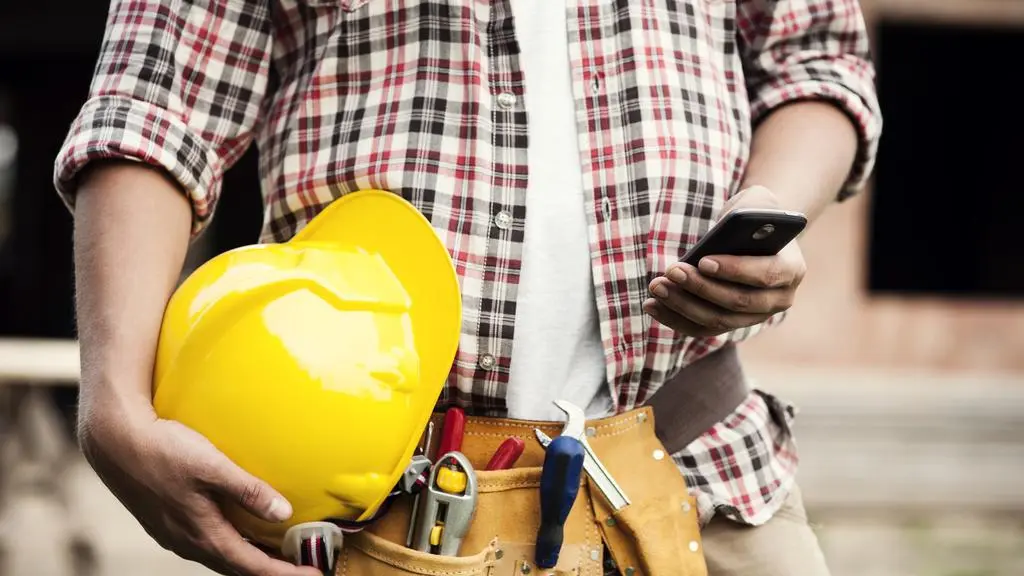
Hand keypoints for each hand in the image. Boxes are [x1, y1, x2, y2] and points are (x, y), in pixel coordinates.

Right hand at [78, 399, 320, 575]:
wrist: (113, 440)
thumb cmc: (163, 449)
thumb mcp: (211, 466)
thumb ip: (248, 490)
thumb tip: (283, 513)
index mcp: (202, 534)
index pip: (252, 565)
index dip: (284, 573)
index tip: (314, 574)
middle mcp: (187, 541)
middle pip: (237, 567)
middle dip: (270, 570)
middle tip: (301, 567)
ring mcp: (174, 533)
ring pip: (220, 556)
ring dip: (249, 558)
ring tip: (277, 553)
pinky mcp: (166, 521)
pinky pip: (206, 542)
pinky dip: (231, 544)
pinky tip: (240, 530)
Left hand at [643, 186, 806, 337]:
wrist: (755, 235)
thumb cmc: (755, 214)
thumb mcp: (758, 201)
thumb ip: (752, 207)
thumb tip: (726, 228)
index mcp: (792, 269)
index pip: (765, 275)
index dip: (735, 270)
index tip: (703, 261)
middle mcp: (778, 300)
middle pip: (738, 303)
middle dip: (701, 287)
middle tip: (671, 270)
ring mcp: (754, 317)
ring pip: (717, 320)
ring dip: (683, 305)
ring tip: (657, 286)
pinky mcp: (730, 324)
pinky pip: (700, 328)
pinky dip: (675, 318)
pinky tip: (651, 305)